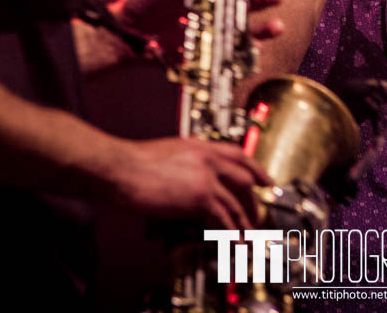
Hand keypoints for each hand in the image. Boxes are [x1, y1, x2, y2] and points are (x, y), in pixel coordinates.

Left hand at [110, 0, 283, 58]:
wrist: (124, 33)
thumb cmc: (141, 0)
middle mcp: (214, 6)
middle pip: (245, 1)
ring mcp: (211, 29)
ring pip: (243, 28)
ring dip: (263, 28)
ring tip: (278, 27)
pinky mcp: (203, 50)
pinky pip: (227, 53)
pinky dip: (243, 54)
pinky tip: (256, 52)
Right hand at [115, 137, 270, 229]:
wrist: (122, 168)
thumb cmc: (135, 162)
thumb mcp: (169, 151)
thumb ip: (186, 160)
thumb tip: (191, 173)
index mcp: (201, 146)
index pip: (238, 154)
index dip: (256, 168)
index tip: (265, 179)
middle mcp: (208, 159)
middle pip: (244, 178)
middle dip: (253, 199)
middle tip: (257, 212)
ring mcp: (206, 177)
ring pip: (236, 200)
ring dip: (244, 220)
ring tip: (248, 234)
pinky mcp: (199, 197)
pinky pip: (223, 216)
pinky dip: (230, 231)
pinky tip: (232, 240)